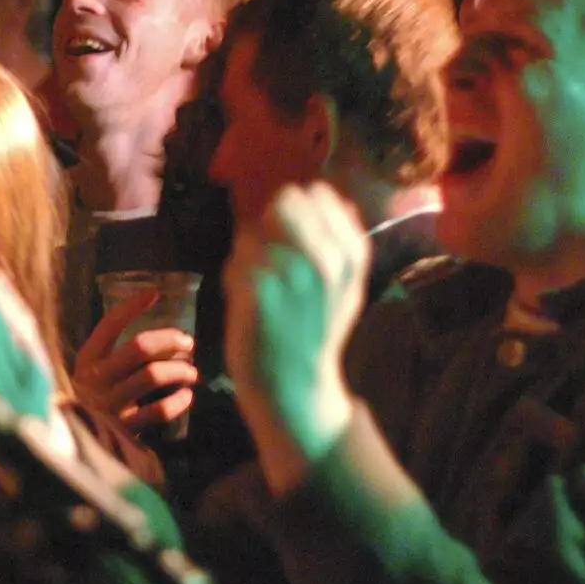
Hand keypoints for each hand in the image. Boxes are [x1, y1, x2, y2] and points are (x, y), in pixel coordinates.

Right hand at [75, 290, 198, 433]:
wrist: (76, 443)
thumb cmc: (95, 398)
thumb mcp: (96, 371)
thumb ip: (117, 353)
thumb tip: (164, 335)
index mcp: (88, 358)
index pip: (110, 325)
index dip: (132, 307)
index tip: (154, 294)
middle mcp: (96, 378)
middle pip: (139, 348)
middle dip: (169, 341)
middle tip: (188, 343)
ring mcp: (109, 404)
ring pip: (152, 376)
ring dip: (179, 370)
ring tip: (191, 372)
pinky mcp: (123, 429)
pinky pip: (157, 412)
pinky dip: (177, 402)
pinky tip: (186, 396)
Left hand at [223, 183, 366, 488]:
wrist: (293, 387)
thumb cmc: (315, 335)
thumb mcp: (347, 290)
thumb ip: (344, 244)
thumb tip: (337, 199)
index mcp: (350, 256)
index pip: (318, 196)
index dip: (297, 211)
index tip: (293, 241)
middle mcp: (325, 260)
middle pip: (283, 204)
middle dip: (268, 225)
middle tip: (270, 261)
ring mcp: (291, 275)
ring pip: (252, 233)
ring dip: (248, 256)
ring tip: (261, 287)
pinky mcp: (257, 291)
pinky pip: (235, 260)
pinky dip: (234, 277)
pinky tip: (246, 300)